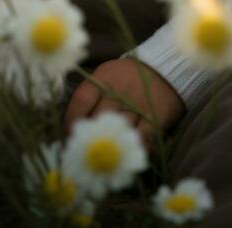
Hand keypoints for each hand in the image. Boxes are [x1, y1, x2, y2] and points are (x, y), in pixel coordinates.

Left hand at [63, 58, 184, 148]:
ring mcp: (138, 104)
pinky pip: (141, 138)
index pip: (81, 100)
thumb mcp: (106, 77)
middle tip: (80, 152)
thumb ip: (91, 96)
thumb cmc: (127, 77)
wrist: (164, 70)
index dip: (71, 121)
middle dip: (88, 137)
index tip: (68, 136)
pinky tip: (124, 156)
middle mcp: (119, 90)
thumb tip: (72, 126)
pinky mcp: (155, 117)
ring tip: (98, 160)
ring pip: (118, 129)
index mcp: (103, 78)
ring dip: (108, 147)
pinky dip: (131, 148)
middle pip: (98, 117)